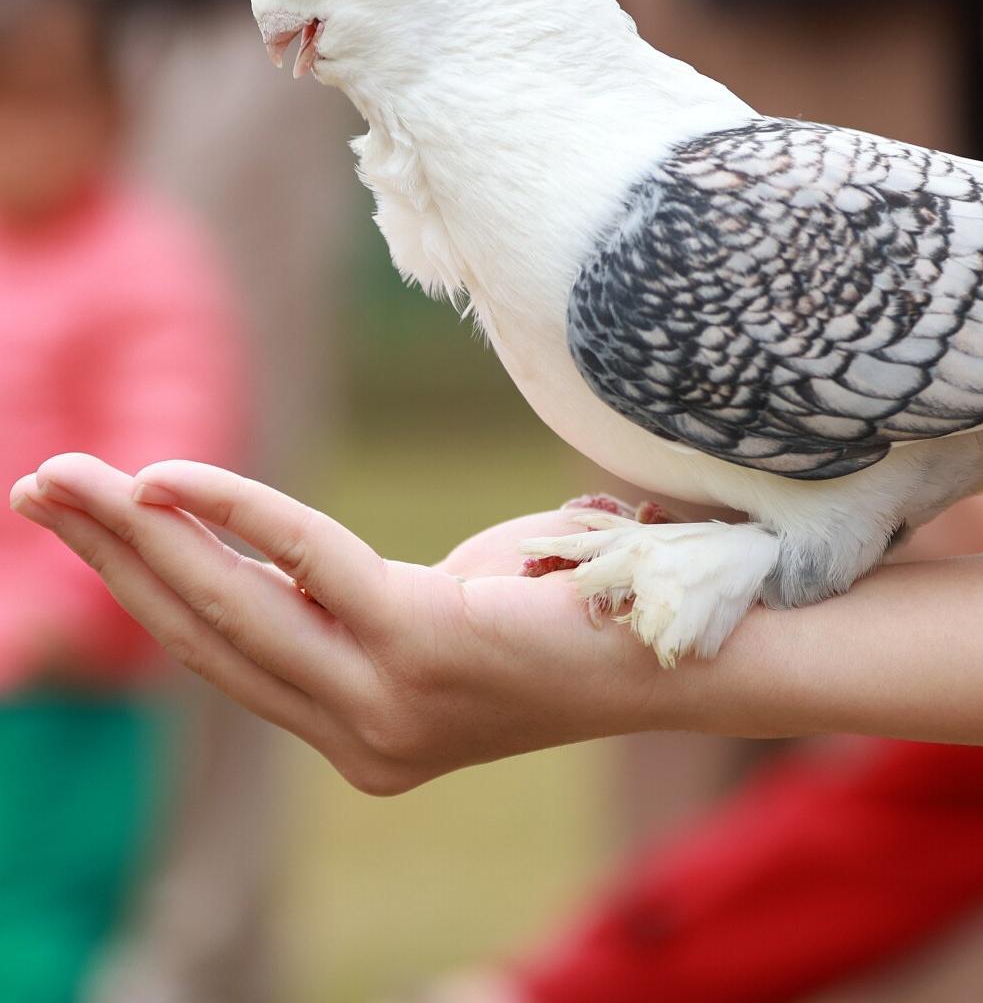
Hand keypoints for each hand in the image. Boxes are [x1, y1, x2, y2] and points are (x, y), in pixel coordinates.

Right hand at [9, 455, 677, 793]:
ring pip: (235, 612)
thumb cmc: (570, 603)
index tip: (93, 522)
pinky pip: (308, 567)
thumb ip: (354, 592)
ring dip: (140, 540)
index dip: (147, 589)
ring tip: (64, 481)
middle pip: (208, 636)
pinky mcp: (423, 651)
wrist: (683, 643)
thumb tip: (282, 552)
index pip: (227, 655)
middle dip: (114, 559)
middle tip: (39, 486)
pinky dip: (236, 517)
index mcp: (357, 730)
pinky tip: (167, 480)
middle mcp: (359, 736)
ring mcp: (387, 705)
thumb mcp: (441, 595)